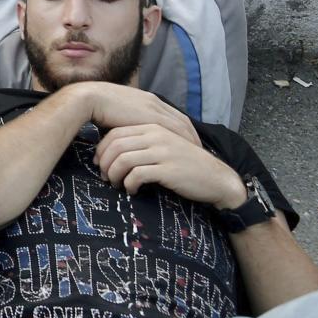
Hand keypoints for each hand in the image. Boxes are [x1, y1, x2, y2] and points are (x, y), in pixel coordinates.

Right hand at [77, 81, 200, 146]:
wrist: (91, 98)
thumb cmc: (99, 106)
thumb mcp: (118, 112)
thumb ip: (128, 120)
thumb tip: (131, 135)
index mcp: (148, 99)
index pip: (173, 115)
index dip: (184, 129)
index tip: (189, 140)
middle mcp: (155, 102)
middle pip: (182, 120)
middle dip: (192, 135)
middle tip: (199, 149)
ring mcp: (154, 108)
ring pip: (181, 125)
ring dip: (190, 139)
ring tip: (196, 153)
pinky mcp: (151, 116)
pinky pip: (173, 129)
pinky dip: (182, 140)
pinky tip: (185, 150)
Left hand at [93, 122, 245, 206]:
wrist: (218, 178)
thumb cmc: (188, 164)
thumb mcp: (165, 145)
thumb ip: (145, 141)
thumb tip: (115, 149)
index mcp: (153, 127)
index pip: (115, 133)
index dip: (102, 149)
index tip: (99, 163)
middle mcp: (156, 136)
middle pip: (115, 146)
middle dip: (105, 163)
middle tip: (104, 177)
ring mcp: (162, 152)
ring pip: (123, 160)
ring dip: (114, 175)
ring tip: (116, 185)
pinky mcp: (168, 169)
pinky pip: (137, 175)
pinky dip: (129, 184)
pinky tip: (132, 190)